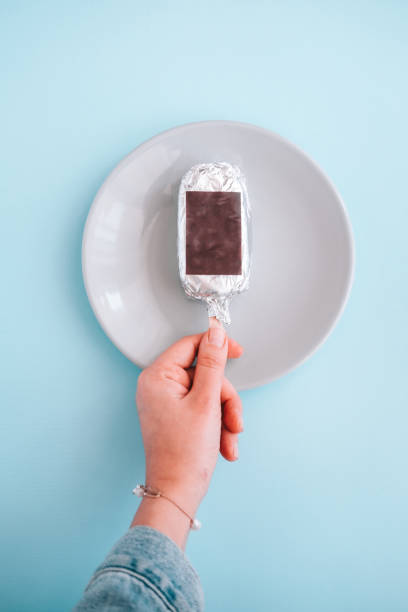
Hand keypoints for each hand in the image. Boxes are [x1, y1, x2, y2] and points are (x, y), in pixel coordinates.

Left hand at [132, 318, 243, 546]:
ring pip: (208, 393)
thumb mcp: (206, 402)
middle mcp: (158, 386)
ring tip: (229, 439)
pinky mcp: (175, 417)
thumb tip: (215, 332)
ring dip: (224, 416)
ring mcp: (166, 403)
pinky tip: (224, 446)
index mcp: (157, 377)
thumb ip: (212, 363)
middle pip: (204, 373)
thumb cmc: (184, 453)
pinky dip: (217, 425)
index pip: (190, 345)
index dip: (217, 347)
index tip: (238, 352)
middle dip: (224, 399)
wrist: (177, 494)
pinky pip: (203, 409)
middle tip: (233, 421)